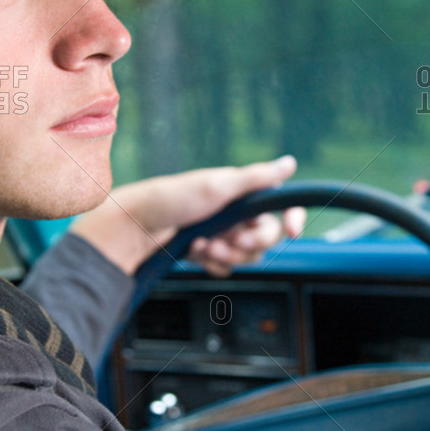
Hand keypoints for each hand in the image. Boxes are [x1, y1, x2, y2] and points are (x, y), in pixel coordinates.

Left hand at [68, 156, 307, 275]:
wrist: (137, 226)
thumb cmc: (173, 199)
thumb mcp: (218, 185)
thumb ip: (257, 178)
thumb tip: (290, 163)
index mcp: (243, 194)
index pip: (282, 207)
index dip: (292, 219)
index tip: (292, 231)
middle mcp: (237, 214)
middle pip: (268, 237)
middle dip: (251, 242)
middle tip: (233, 239)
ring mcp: (224, 234)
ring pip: (248, 256)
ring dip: (229, 254)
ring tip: (207, 245)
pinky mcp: (210, 252)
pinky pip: (228, 267)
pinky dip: (214, 262)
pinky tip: (197, 251)